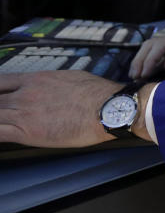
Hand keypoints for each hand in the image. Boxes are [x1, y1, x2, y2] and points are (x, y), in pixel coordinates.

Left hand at [0, 71, 120, 146]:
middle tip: (4, 111)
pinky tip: (2, 135)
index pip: (0, 81)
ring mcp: (24, 113)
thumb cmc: (96, 94)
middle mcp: (25, 95)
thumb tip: (52, 85)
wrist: (107, 108)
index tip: (0, 95)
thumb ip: (52, 82)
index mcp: (35, 79)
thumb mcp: (70, 77)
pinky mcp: (27, 133)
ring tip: (5, 122)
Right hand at [129, 28, 164, 79]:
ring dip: (142, 61)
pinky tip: (145, 73)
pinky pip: (159, 55)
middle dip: (141, 59)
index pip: (160, 45)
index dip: (150, 59)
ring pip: (152, 48)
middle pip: (152, 44)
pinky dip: (150, 63)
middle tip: (134, 76)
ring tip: (135, 76)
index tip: (144, 73)